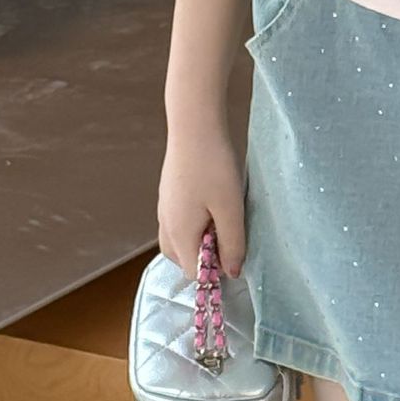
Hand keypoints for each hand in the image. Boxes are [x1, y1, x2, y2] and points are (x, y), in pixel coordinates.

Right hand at [157, 128, 246, 279]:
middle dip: (206, 257)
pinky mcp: (168, 196)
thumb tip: (232, 273)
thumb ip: (232, 244)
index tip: (235, 250)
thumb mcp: (230, 208)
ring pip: (180, 242)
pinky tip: (211, 204)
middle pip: (184, 260)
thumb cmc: (214, 166)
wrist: (194, 126)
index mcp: (179, 234)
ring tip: (221, 217)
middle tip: (229, 230)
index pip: (194, 273)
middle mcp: (166, 226)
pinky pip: (179, 223)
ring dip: (200, 240)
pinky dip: (194, 225)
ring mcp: (164, 209)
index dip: (216, 271)